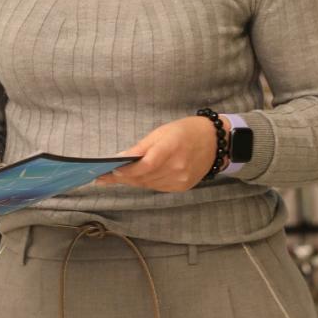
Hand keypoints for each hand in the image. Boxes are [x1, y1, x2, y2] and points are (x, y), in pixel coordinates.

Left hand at [95, 116, 226, 192]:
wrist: (214, 141)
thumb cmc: (185, 130)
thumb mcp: (162, 131)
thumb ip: (141, 147)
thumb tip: (119, 158)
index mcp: (172, 148)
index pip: (145, 165)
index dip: (127, 171)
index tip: (110, 171)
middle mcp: (177, 168)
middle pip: (144, 177)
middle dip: (123, 178)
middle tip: (103, 177)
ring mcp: (181, 180)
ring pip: (149, 184)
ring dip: (132, 182)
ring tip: (114, 178)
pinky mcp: (182, 187)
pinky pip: (157, 187)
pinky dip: (145, 182)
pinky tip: (135, 179)